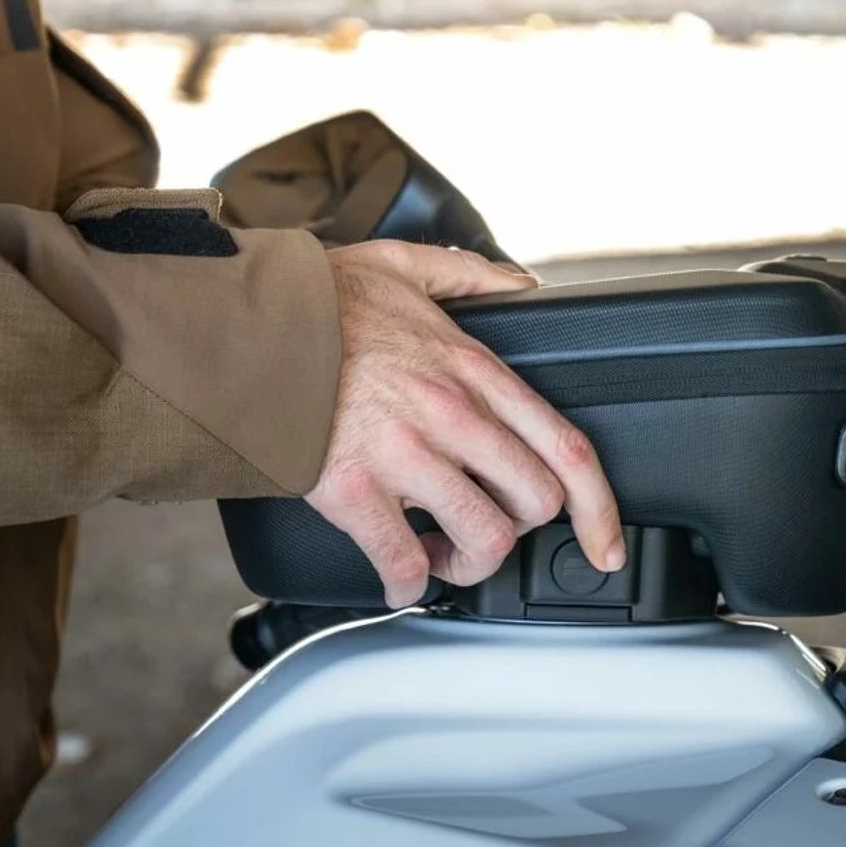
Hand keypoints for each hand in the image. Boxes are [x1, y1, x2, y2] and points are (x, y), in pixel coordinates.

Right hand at [305, 240, 624, 607]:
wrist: (241, 324)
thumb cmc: (320, 302)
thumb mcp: (406, 265)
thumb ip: (474, 275)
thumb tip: (522, 286)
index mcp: (472, 369)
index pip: (564, 446)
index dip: (599, 506)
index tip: (604, 541)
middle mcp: (450, 414)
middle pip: (533, 502)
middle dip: (520, 528)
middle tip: (493, 525)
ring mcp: (403, 454)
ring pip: (481, 538)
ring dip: (470, 561)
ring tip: (446, 552)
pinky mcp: (350, 488)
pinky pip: (400, 560)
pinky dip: (408, 581)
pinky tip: (401, 573)